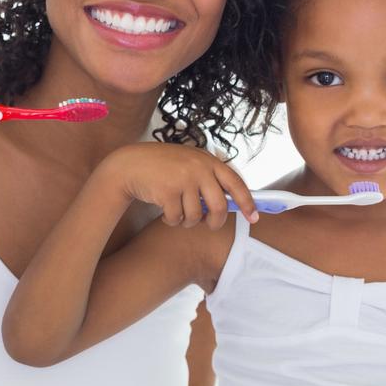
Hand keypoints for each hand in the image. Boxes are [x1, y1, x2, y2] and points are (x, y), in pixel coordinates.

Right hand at [99, 142, 258, 228]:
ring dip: (187, 221)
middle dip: (214, 222)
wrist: (131, 164)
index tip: (253, 217)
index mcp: (208, 160)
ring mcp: (183, 179)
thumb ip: (209, 178)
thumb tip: (233, 204)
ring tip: (178, 212)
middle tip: (208, 225)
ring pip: (196, 216)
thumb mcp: (190, 163)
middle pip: (219, 207)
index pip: (235, 182)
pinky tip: (165, 211)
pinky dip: (172, 220)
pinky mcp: (167, 191)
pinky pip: (177, 219)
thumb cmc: (163, 167)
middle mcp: (198, 168)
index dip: (247, 202)